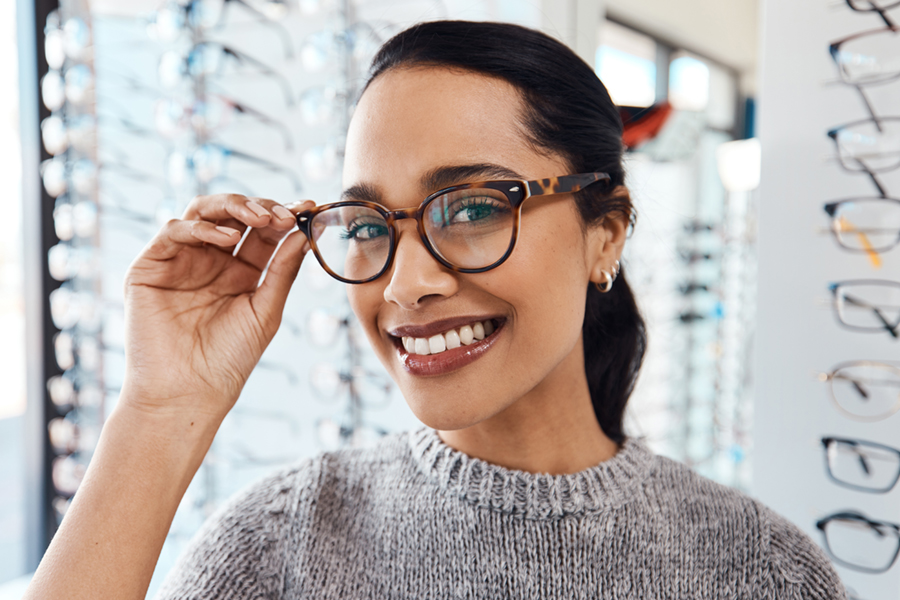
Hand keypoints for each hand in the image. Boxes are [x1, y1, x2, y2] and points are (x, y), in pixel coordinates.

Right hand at [121, 193, 312, 420]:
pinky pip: (173, 231)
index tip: (309, 207)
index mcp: (240, 272)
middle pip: (234, 215)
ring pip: (203, 212)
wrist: (189, 392)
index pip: (263, 232)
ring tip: (261, 218)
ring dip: (234, 207)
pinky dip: (201, 228)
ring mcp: (180, 261)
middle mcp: (210, 261)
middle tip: (285, 214)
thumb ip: (282, 270)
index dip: (284, 216)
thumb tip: (304, 232)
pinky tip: (227, 239)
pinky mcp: (150, 267)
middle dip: (261, 207)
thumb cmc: (230, 359)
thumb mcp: (266, 310)